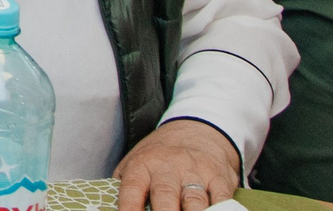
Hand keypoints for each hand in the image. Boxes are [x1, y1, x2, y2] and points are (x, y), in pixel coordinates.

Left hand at [115, 118, 240, 210]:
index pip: (132, 188)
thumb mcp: (136, 163)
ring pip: (194, 200)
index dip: (129, 207)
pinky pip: (222, 198)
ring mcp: (195, 172)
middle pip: (165, 195)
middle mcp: (168, 167)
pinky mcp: (219, 178)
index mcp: (142, 165)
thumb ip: (126, 187)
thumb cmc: (160, 157)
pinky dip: (221, 209)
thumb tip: (110, 208)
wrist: (196, 130)